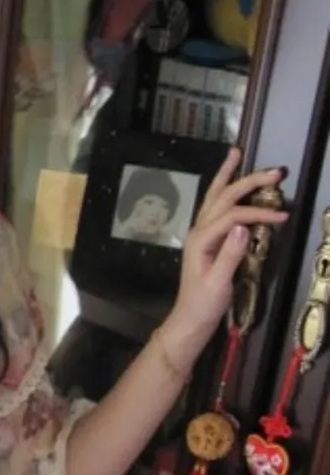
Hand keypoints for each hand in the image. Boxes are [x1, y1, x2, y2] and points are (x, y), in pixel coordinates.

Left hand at [163, 148, 288, 365]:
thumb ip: (230, 255)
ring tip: (236, 155)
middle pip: (221, 198)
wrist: (191, 319)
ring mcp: (201, 234)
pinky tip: (230, 183)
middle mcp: (198, 232)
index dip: (258, 213)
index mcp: (200, 240)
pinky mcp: (207, 240)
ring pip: (214, 198)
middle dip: (246, 181)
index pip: (232, 216)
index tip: (283, 217)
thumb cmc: (204, 304)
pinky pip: (216, 208)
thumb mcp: (219, 283)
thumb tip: (243, 226)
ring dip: (227, 176)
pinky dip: (224, 191)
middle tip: (274, 170)